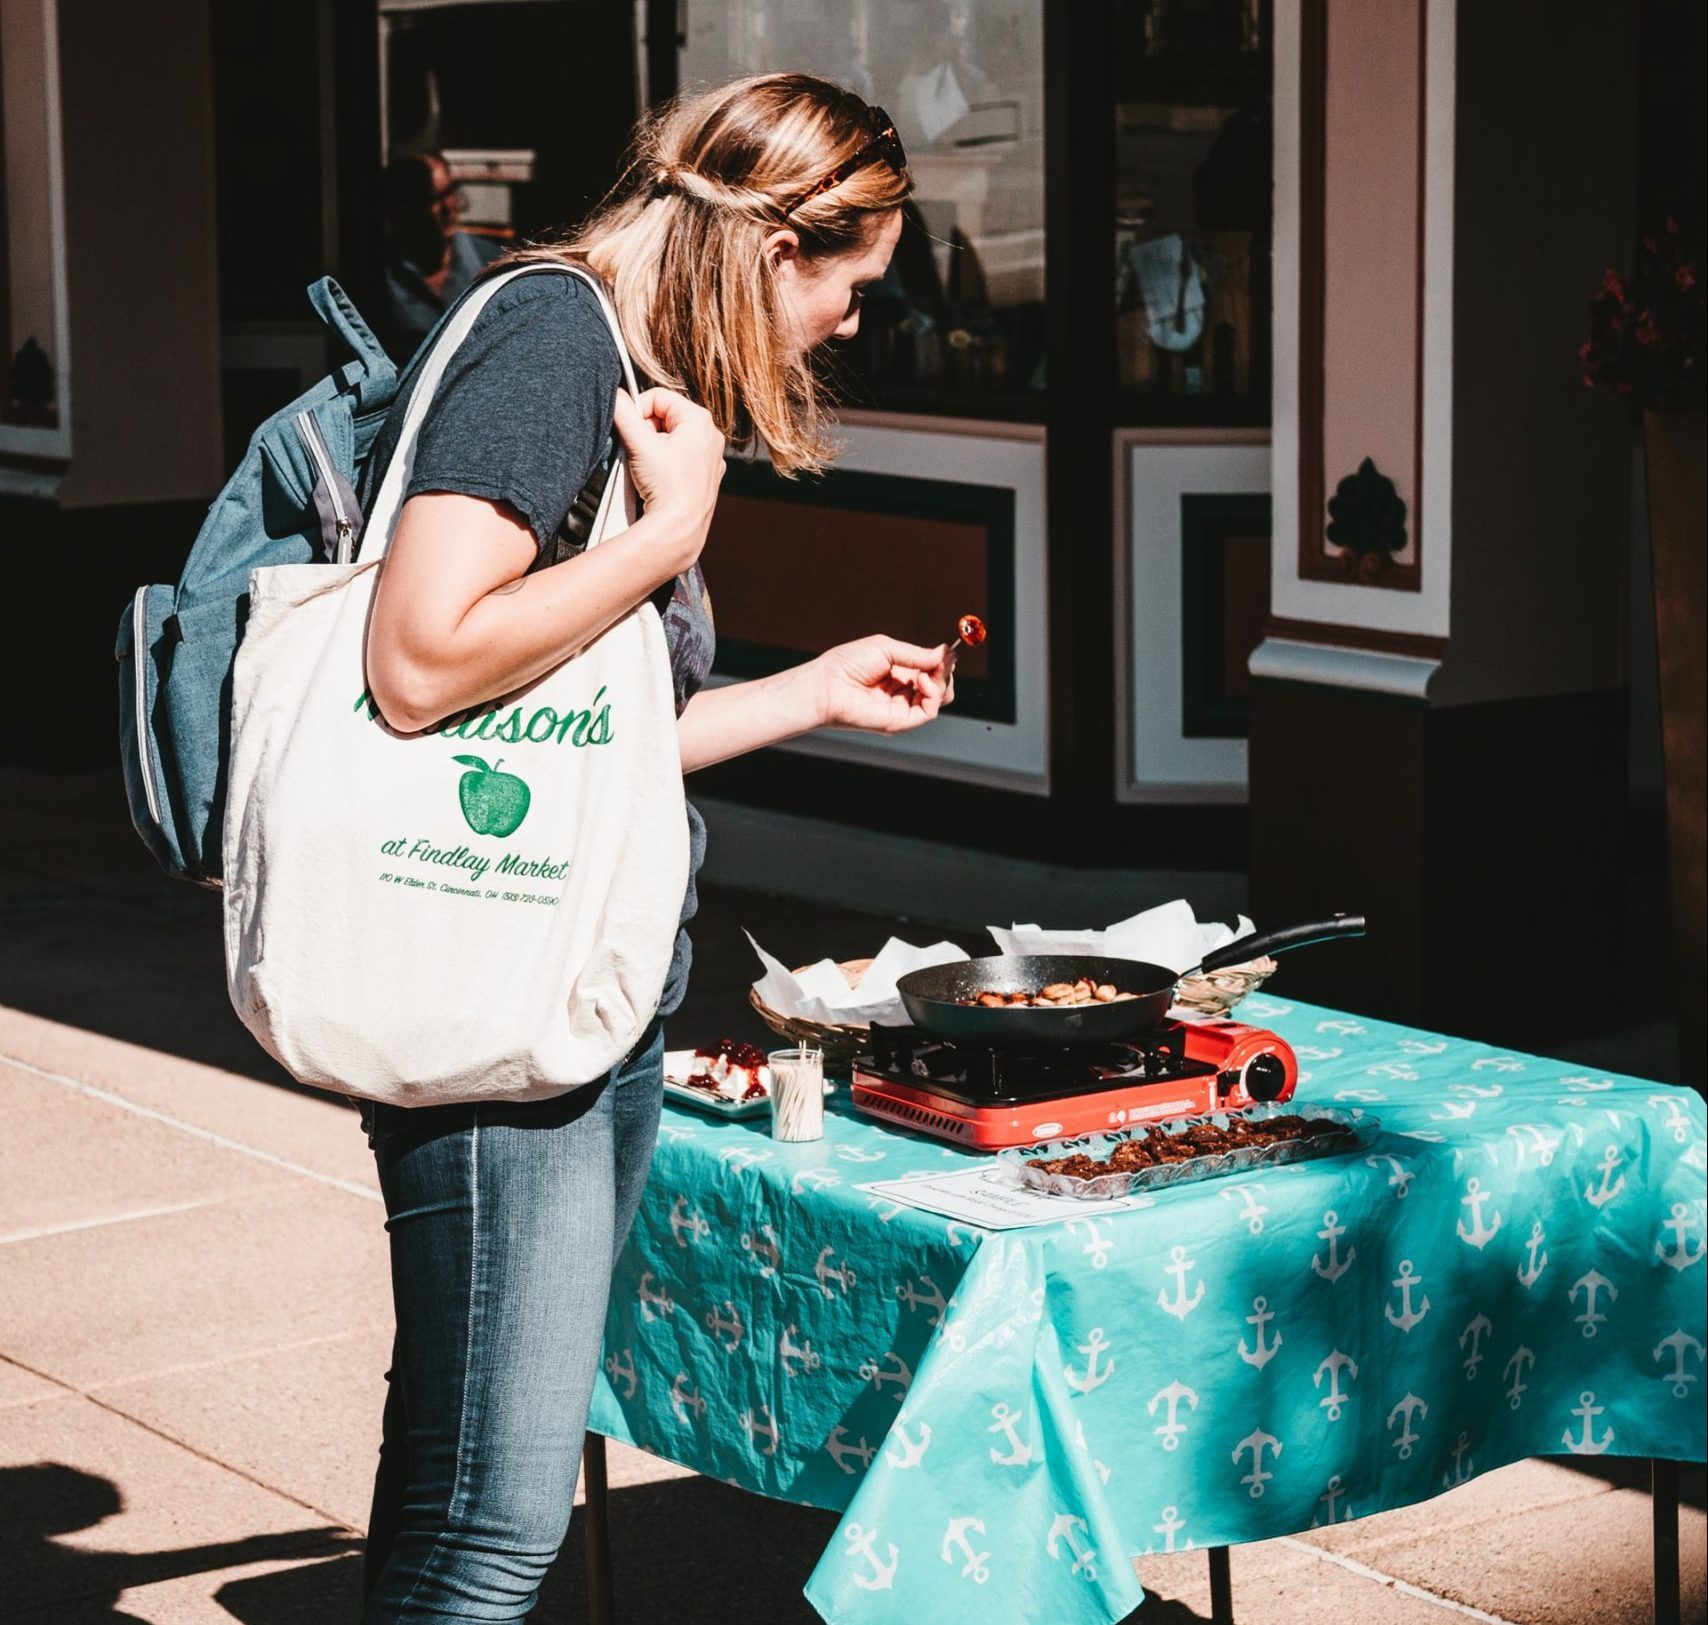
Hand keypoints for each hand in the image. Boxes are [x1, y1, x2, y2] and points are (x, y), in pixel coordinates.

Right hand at [612, 386, 725, 571]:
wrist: (680, 527)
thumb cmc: (665, 485)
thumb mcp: (638, 443)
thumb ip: (624, 413)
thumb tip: (616, 396)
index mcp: (699, 420)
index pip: (658, 397)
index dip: (638, 410)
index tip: (628, 428)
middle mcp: (710, 436)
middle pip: (666, 418)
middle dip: (647, 431)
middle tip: (638, 450)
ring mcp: (711, 458)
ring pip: (673, 439)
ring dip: (655, 448)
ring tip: (648, 467)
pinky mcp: (707, 477)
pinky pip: (681, 459)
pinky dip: (667, 464)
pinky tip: (660, 479)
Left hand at [810, 635, 953, 733]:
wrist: (828, 685)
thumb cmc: (848, 664)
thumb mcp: (887, 649)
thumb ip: (917, 654)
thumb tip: (946, 654)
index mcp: (898, 673)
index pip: (931, 670)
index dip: (942, 662)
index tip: (949, 652)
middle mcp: (902, 691)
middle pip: (940, 686)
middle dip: (945, 672)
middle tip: (941, 662)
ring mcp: (902, 707)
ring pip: (939, 698)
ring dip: (941, 682)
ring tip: (927, 674)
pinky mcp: (900, 721)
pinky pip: (929, 712)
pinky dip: (934, 695)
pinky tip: (923, 682)